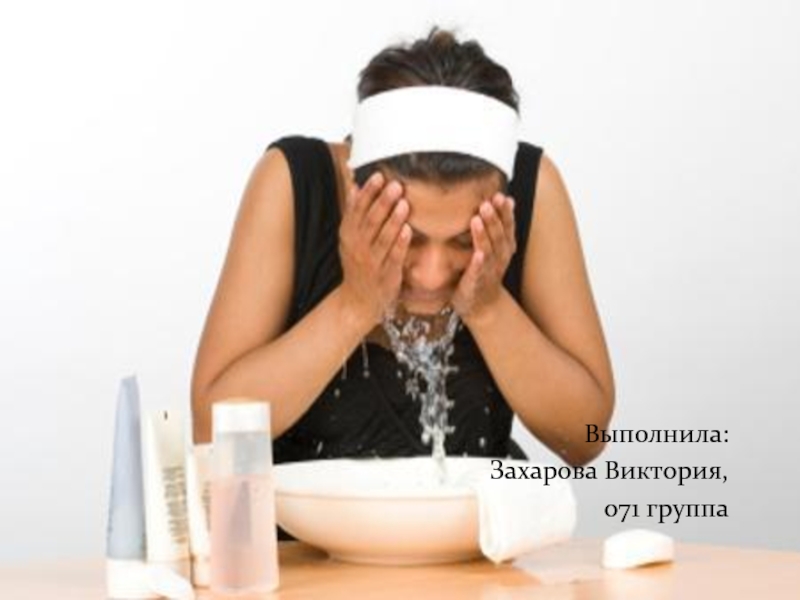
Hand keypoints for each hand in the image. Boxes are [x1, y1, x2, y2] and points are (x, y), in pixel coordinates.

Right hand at [338, 171, 411, 326]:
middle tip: (396, 185)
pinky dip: (400, 244)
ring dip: (393, 220)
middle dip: (383, 202)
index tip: (379, 176)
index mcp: (349, 235)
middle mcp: (358, 247)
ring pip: (382, 238)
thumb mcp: (349, 238)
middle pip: (370, 221)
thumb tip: (354, 185)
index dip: (368, 193)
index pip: (357, 210)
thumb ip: (354, 213)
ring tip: (404, 203)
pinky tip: (409, 230)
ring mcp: (371, 262)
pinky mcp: (386, 275)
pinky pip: (393, 257)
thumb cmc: (357, 263)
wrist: (357, 300)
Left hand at [451, 192, 516, 322]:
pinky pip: (478, 271)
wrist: (481, 305)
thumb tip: (503, 199)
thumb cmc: (485, 271)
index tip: (501, 196)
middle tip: (487, 203)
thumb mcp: (494, 247)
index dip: (505, 212)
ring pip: (488, 250)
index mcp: (504, 247)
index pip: (507, 227)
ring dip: (483, 235)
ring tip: (476, 219)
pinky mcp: (476, 282)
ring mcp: (489, 270)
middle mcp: (499, 258)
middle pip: (498, 236)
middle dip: (494, 219)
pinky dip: (478, 262)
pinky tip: (477, 254)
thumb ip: (497, 225)